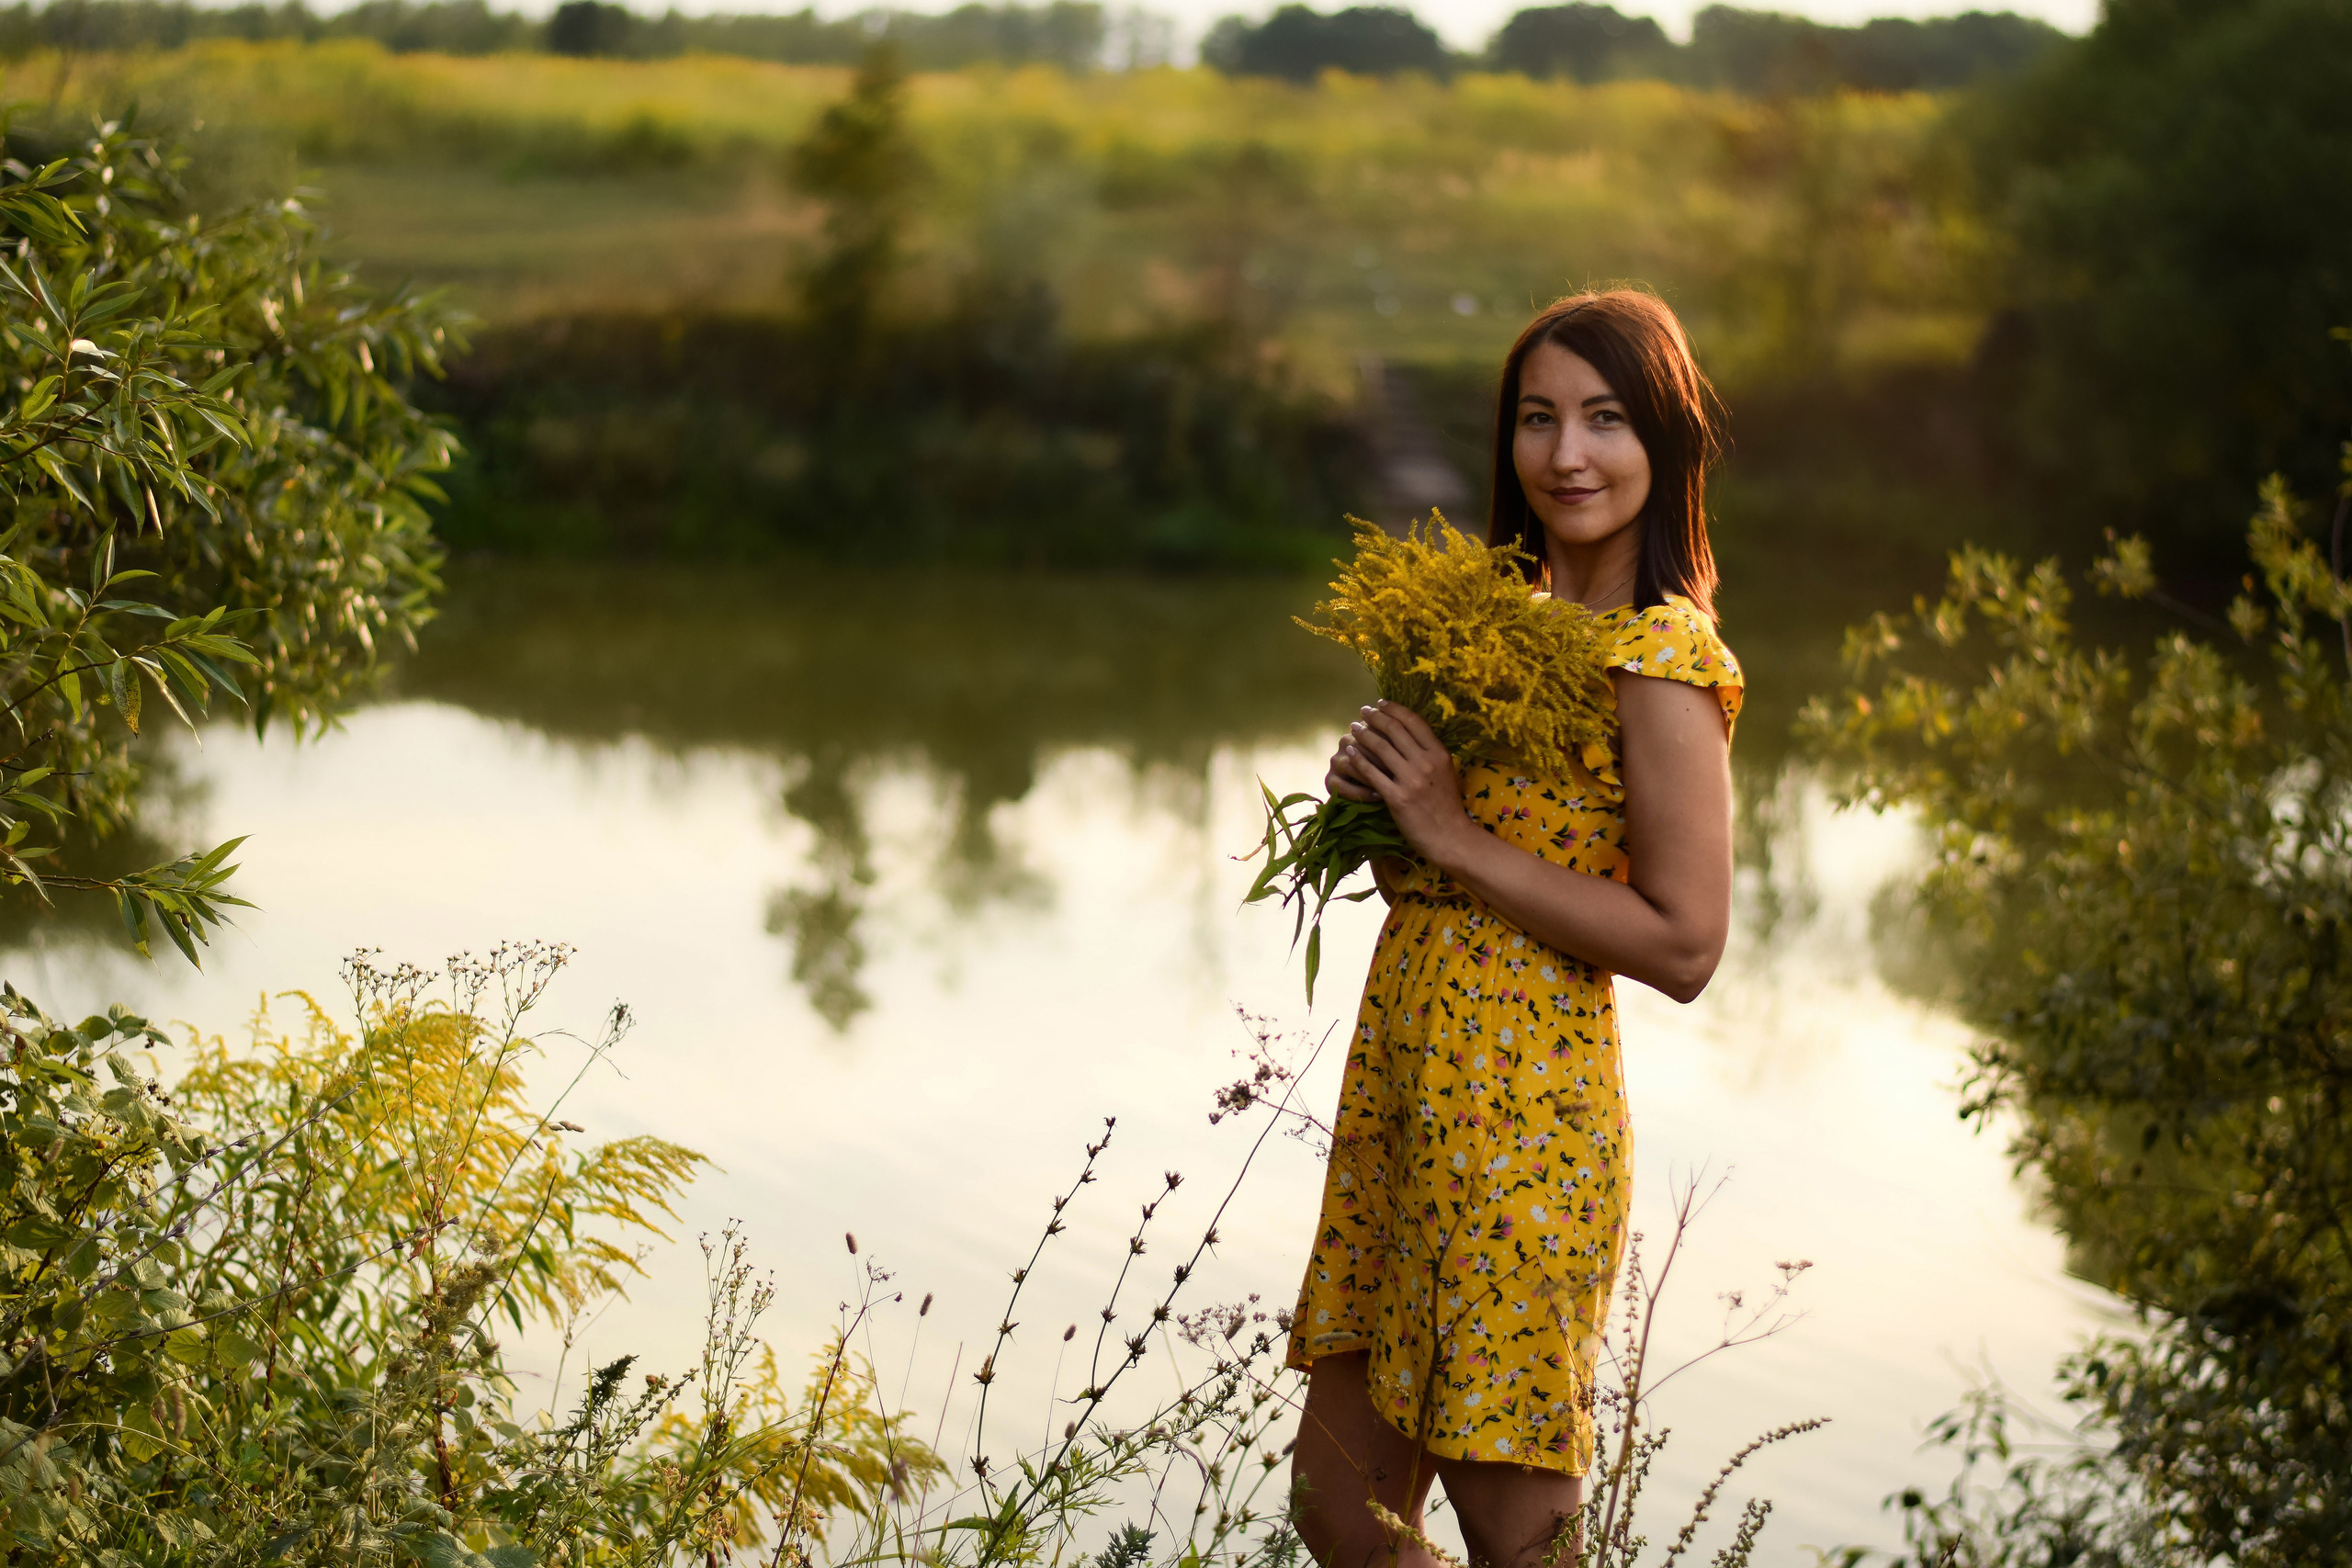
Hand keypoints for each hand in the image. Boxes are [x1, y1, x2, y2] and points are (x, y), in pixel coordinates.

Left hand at [1341, 700, 1478, 867]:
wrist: (1450, 836)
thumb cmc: (1447, 805)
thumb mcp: (1446, 772)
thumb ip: (1429, 753)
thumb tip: (1409, 732)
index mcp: (1439, 753)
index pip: (1414, 721)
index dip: (1394, 709)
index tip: (1380, 703)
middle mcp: (1426, 763)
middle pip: (1394, 730)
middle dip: (1375, 717)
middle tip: (1363, 712)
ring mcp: (1411, 780)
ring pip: (1380, 748)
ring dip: (1363, 734)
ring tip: (1353, 728)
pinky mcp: (1397, 798)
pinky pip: (1372, 773)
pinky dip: (1359, 760)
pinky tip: (1351, 752)